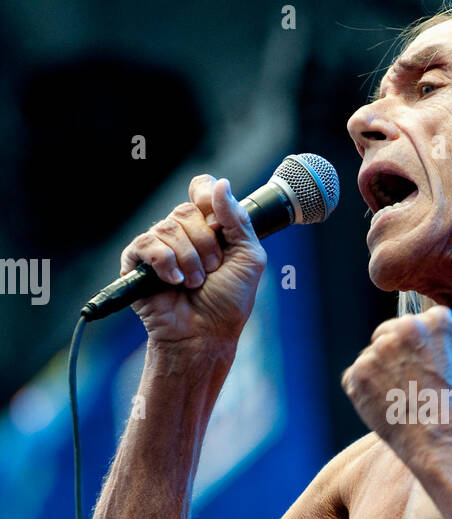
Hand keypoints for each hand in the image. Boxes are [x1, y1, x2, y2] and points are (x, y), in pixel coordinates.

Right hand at [120, 175, 266, 343]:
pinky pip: (148, 244)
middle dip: (206, 243)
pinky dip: (166, 263)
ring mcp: (159, 245)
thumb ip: (238, 219)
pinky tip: (173, 282)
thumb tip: (222, 184)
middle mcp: (183, 232)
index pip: (202, 189)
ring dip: (189, 260)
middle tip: (212, 270)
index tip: (218, 225)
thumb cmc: (229, 302)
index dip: (208, 199)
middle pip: (187, 210)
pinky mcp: (137, 261)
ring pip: (169, 227)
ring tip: (195, 283)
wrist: (206, 334)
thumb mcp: (249, 257)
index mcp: (209, 226)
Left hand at [341, 306, 451, 464]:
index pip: (414, 326)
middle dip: (392, 357)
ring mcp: (381, 348)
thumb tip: (425, 330)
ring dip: (378, 376)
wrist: (444, 440)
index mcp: (436, 320)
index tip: (423, 373)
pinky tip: (384, 408)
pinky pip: (354, 378)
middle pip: (387, 334)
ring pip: (370, 357)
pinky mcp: (360, 371)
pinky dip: (363, 393)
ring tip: (399, 401)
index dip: (416, 352)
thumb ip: (441, 339)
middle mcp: (407, 327)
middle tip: (406, 387)